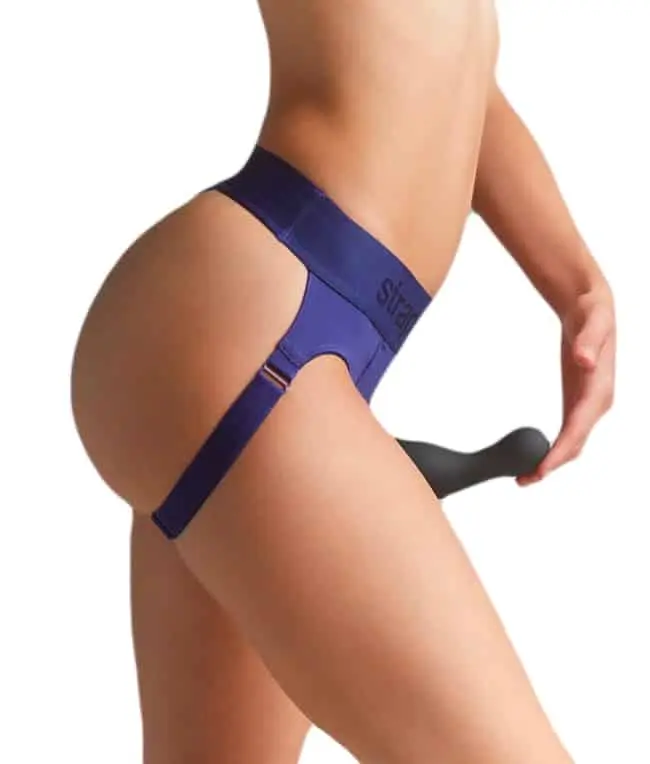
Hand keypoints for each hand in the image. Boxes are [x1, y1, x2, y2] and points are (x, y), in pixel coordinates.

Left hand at [518, 287, 615, 484]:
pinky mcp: (578, 402)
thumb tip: (585, 361)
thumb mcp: (593, 320)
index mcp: (599, 390)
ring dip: (550, 462)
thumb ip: (589, 341)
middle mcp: (597, 403)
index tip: (541, 468)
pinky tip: (534, 456)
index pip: (578, 430)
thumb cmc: (594, 313)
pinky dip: (551, 448)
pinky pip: (566, 433)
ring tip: (524, 476)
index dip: (559, 452)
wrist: (594, 308)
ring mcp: (588, 405)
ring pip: (571, 443)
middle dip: (551, 465)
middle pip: (575, 444)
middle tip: (523, 480)